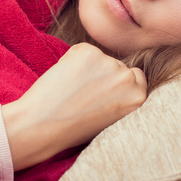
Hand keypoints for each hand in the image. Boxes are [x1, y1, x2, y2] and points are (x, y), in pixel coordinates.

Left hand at [1, 43, 146, 170]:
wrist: (42, 126)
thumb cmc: (72, 129)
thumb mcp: (110, 120)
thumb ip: (120, 99)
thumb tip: (118, 80)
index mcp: (138, 97)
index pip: (137, 77)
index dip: (118, 84)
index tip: (105, 92)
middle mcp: (127, 78)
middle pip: (118, 66)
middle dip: (103, 76)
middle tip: (83, 95)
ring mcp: (108, 62)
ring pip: (99, 58)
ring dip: (87, 68)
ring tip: (71, 90)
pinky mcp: (87, 51)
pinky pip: (82, 51)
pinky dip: (72, 61)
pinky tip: (63, 80)